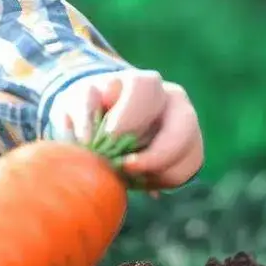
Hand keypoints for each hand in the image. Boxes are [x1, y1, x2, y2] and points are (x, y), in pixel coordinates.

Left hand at [49, 69, 203, 188]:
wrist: (105, 121)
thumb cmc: (90, 109)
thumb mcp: (76, 103)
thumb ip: (80, 111)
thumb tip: (88, 138)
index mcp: (143, 83)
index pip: (146, 90)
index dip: (129, 116)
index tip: (108, 137)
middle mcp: (172, 100)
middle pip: (183, 124)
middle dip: (156, 154)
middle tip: (126, 168)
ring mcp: (186, 126)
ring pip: (187, 154)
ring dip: (155, 172)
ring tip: (125, 175)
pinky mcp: (189, 152)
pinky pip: (183, 173)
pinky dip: (159, 182)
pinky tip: (136, 179)